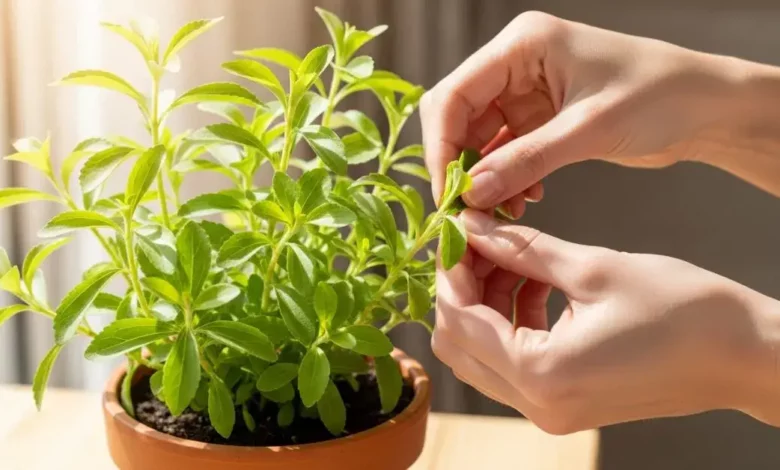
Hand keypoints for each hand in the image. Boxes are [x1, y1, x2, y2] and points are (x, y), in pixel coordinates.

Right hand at [420, 11, 779, 210]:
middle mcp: (516, 62)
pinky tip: (524, 198)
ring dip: (484, 175)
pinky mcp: (539, 116)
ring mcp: (526, 90)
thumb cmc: (660, 96)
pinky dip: (507, 176)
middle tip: (464, 207)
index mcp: (522, 44)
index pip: (455, 93)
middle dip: (458, 162)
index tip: (447, 193)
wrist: (707, 107)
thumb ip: (524, 161)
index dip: (441, 144)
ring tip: (500, 209)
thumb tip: (470, 193)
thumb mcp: (587, 130)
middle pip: (458, 115)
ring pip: (478, 137)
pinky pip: (505, 149)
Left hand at [432, 209, 779, 433]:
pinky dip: (510, 320)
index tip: (456, 230)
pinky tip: (534, 282)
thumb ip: (523, 249)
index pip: (459, 319)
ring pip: (482, 353)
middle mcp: (537, 404)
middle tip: (479, 240)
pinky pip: (512, 362)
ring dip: (485, 301)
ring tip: (510, 254)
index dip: (450, 269)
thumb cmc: (685, 311)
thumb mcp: (594, 268)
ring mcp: (549, 410)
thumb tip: (472, 226)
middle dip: (461, 286)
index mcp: (541, 374)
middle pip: (459, 343)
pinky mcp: (563, 403)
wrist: (744, 355)